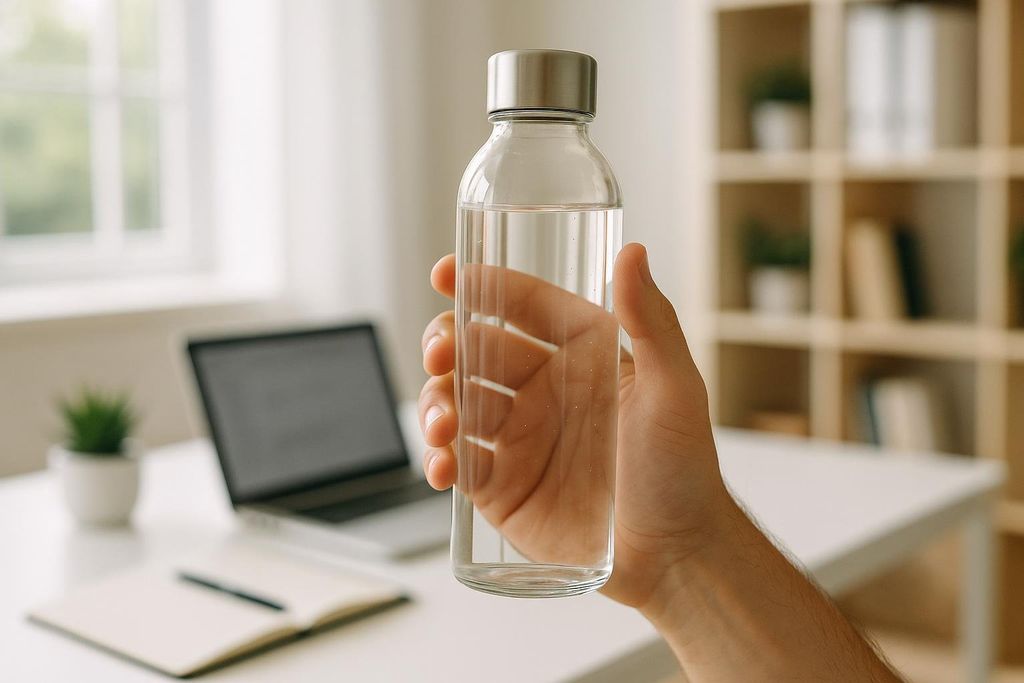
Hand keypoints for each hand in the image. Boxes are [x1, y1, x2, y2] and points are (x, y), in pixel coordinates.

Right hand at [419, 243, 730, 608]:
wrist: (675, 557)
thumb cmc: (684, 469)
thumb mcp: (675, 389)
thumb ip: (653, 321)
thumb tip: (633, 252)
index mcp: (580, 355)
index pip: (522, 307)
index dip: (481, 285)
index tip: (447, 274)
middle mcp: (542, 390)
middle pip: (475, 350)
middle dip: (445, 344)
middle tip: (440, 355)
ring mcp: (517, 438)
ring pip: (455, 402)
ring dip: (435, 402)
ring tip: (444, 425)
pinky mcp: (499, 487)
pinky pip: (454, 462)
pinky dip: (437, 459)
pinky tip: (442, 466)